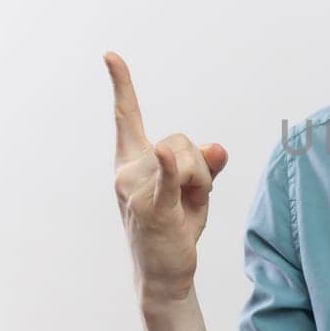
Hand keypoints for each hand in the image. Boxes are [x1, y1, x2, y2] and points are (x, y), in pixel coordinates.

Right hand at [105, 51, 229, 299]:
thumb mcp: (194, 188)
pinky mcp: (151, 208)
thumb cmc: (176, 226)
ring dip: (200, 183)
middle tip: (191, 197)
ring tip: (185, 209)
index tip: (111, 56)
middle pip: (181, 140)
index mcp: (132, 160)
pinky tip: (164, 155)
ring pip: (188, 159)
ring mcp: (135, 189)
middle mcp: (126, 170)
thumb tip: (218, 149)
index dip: (121, 85)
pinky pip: (167, 178)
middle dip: (199, 165)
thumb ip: (207, 164)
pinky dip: (170, 168)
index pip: (126, 116)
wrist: (166, 274)